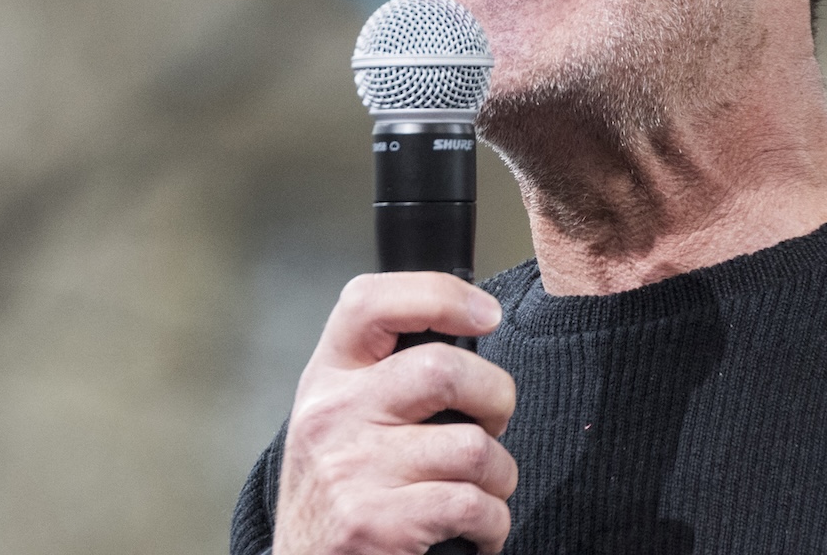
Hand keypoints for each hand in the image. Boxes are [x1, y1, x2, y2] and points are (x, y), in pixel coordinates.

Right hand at [274, 272, 516, 554]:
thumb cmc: (338, 495)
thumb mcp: (338, 420)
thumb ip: (383, 377)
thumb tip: (468, 335)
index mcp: (327, 376)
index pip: (371, 301)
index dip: (440, 295)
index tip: (486, 313)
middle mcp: (332, 414)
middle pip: (443, 369)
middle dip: (496, 397)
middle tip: (492, 425)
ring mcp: (352, 468)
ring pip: (473, 447)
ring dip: (499, 477)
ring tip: (481, 492)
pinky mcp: (375, 523)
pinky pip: (473, 506)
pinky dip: (494, 524)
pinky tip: (476, 533)